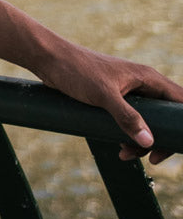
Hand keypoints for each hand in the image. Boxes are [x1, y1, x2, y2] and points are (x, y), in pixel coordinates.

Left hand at [0, 0, 182, 162]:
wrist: (48, 59)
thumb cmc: (76, 70)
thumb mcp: (103, 95)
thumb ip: (126, 117)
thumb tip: (148, 141)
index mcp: (146, 78)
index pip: (179, 102)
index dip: (182, 125)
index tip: (172, 146)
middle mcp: (141, 84)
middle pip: (165, 117)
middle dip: (159, 139)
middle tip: (149, 159)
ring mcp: (127, 92)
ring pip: (147, 122)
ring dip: (140, 141)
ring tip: (124, 153)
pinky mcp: (113, 99)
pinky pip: (130, 121)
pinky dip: (127, 135)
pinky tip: (118, 145)